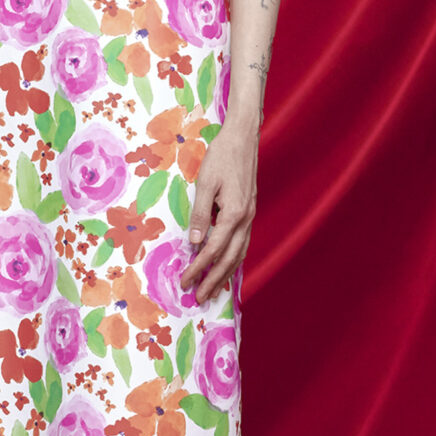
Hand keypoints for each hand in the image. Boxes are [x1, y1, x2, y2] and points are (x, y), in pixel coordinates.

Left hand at [184, 116, 257, 304]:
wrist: (243, 137)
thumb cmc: (222, 156)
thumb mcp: (206, 182)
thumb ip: (200, 213)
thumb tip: (194, 243)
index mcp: (234, 214)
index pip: (212, 250)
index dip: (198, 268)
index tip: (185, 282)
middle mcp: (246, 219)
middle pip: (229, 259)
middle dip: (214, 280)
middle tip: (200, 298)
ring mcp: (250, 216)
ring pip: (239, 253)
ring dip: (226, 273)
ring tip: (214, 289)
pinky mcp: (250, 211)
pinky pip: (243, 242)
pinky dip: (234, 258)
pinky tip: (226, 265)